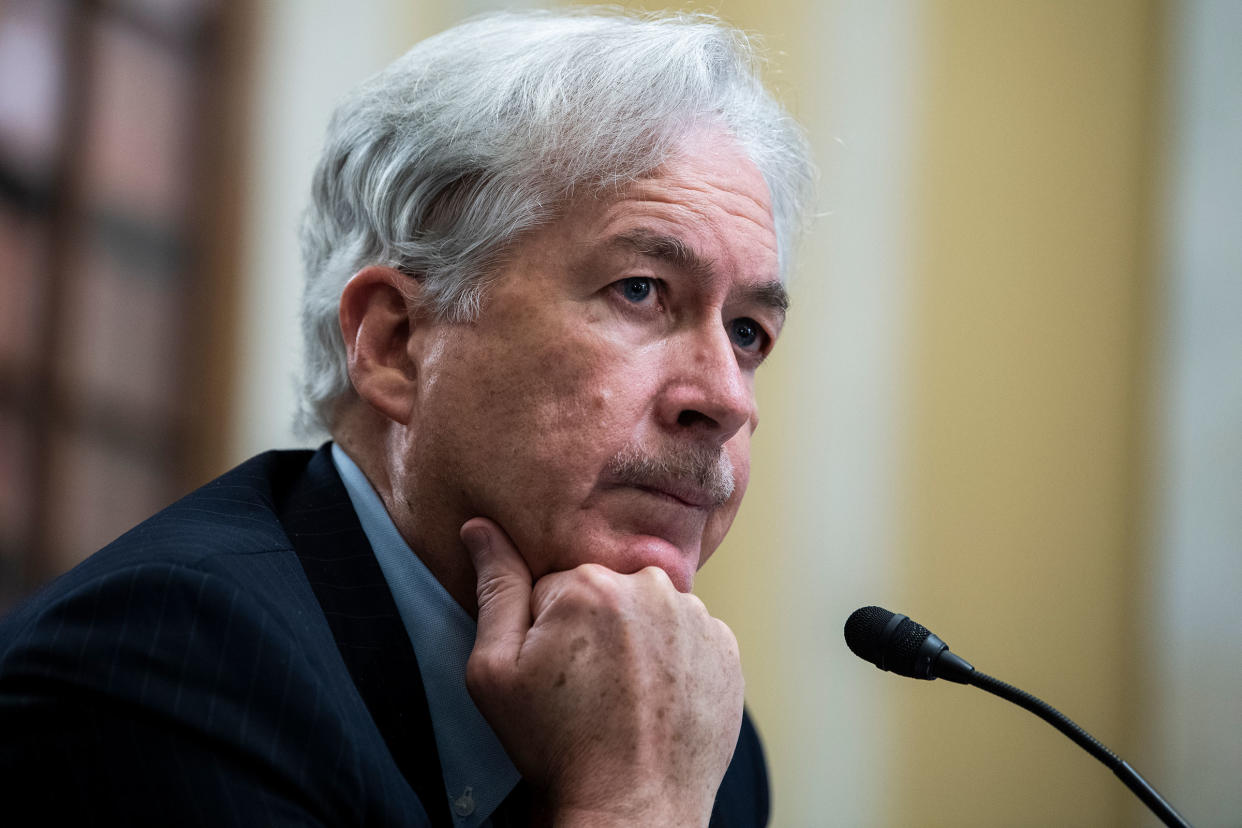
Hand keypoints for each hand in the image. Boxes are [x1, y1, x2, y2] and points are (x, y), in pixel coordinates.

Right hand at [461, 517, 743, 826]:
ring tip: (625, 699)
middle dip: (594, 631)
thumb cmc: (556, 745)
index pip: (558, 587)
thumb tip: (481, 526)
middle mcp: (652, 587)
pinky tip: (656, 701)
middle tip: (588, 690)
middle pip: (609, 594)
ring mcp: (697, 618)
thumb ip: (494, 588)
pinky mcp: (727, 650)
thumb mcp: (496, 671)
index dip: (548, 631)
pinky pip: (690, 639)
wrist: (631, 807)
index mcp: (591, 584)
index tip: (554, 674)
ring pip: (652, 614)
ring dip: (639, 643)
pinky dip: (675, 662)